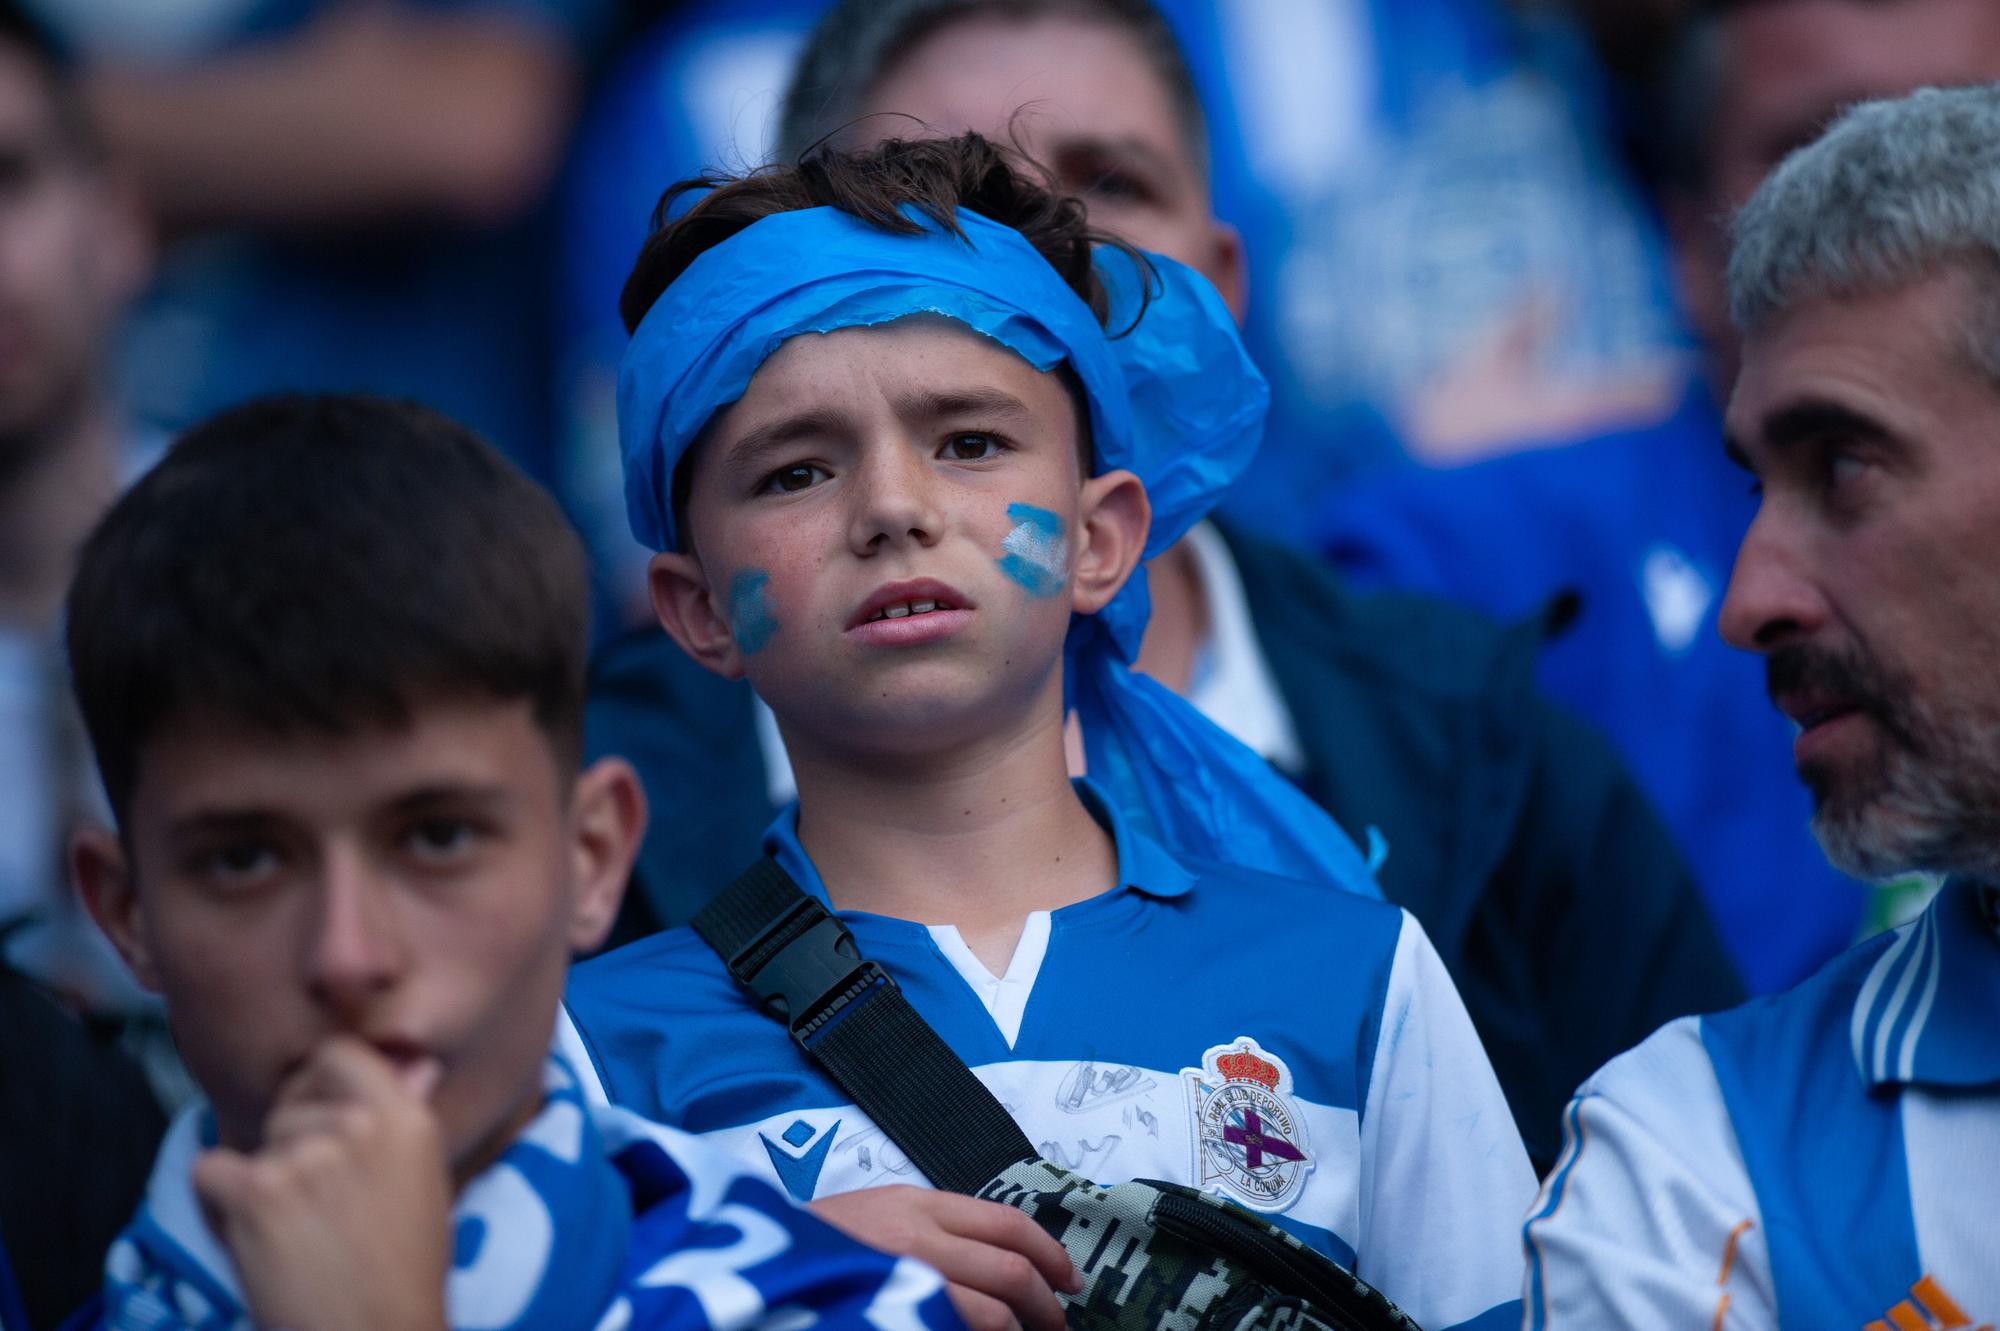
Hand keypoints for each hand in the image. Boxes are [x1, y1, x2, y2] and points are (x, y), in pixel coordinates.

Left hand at [193, 1037, 451, 1330]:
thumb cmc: (404, 1272)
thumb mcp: (426, 1184)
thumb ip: (409, 1119)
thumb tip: (420, 1065)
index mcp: (407, 1120)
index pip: (341, 1054)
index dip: (319, 1081)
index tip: (318, 1117)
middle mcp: (360, 1125)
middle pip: (292, 1104)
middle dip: (291, 1144)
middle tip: (315, 1205)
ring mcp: (307, 1156)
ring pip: (255, 1142)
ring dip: (261, 1180)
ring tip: (294, 1233)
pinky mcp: (259, 1192)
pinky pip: (209, 1169)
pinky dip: (217, 1202)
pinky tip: (251, 1236)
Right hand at [809, 1186, 1079, 1330]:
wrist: (753, 1260)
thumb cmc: (815, 1246)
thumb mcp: (874, 1216)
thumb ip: (930, 1230)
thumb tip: (996, 1263)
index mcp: (915, 1204)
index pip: (1007, 1223)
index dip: (1051, 1254)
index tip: (1069, 1279)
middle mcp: (916, 1238)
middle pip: (1011, 1270)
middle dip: (1047, 1305)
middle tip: (1058, 1325)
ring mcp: (904, 1281)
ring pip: (993, 1316)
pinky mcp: (894, 1314)